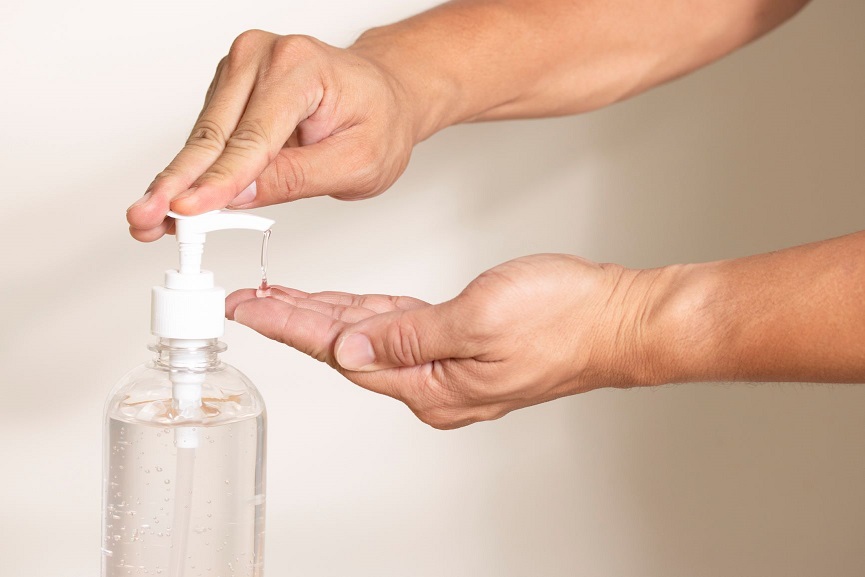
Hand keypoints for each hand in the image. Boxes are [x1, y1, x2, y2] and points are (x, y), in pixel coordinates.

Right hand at [127, 30, 416, 240]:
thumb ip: (298, 177)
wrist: (386, 96)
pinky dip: (195, 169)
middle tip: (143, 218)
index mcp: (300, 68)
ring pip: (203, 137)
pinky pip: (208, 134)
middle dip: (176, 185)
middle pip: (213, 135)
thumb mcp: (358, 162)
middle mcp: (264, 57)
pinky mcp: (232, 87)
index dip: (216, 181)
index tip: (185, 210)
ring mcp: (243, 68)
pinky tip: (178, 197)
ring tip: (153, 219)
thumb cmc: (379, 121)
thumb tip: (240, 195)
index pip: (252, 137)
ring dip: (179, 182)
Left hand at [226, 254, 683, 428]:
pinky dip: (366, 312)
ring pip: (370, 337)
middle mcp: (434, 385)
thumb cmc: (565, 320)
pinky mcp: (462, 346)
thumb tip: (351, 350)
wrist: (618, 319)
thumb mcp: (478, 321)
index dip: (291, 327)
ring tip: (281, 299)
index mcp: (433, 386)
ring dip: (325, 316)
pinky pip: (399, 329)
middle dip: (295, 322)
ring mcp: (448, 368)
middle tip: (250, 301)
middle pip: (347, 349)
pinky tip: (344, 304)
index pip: (343, 353)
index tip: (251, 309)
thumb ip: (408, 336)